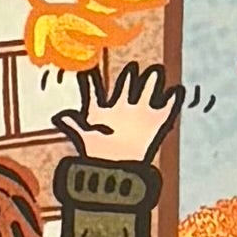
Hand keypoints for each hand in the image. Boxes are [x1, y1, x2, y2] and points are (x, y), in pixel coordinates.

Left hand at [58, 60, 180, 167]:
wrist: (118, 171)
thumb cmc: (100, 155)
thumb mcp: (85, 138)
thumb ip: (74, 126)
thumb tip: (60, 117)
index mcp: (103, 111)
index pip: (96, 91)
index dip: (91, 81)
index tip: (88, 68)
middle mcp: (121, 110)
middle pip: (127, 87)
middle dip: (130, 76)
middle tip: (132, 66)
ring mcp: (139, 115)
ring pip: (147, 92)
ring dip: (151, 83)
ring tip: (155, 72)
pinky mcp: (154, 123)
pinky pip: (166, 109)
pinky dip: (173, 100)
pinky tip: (176, 92)